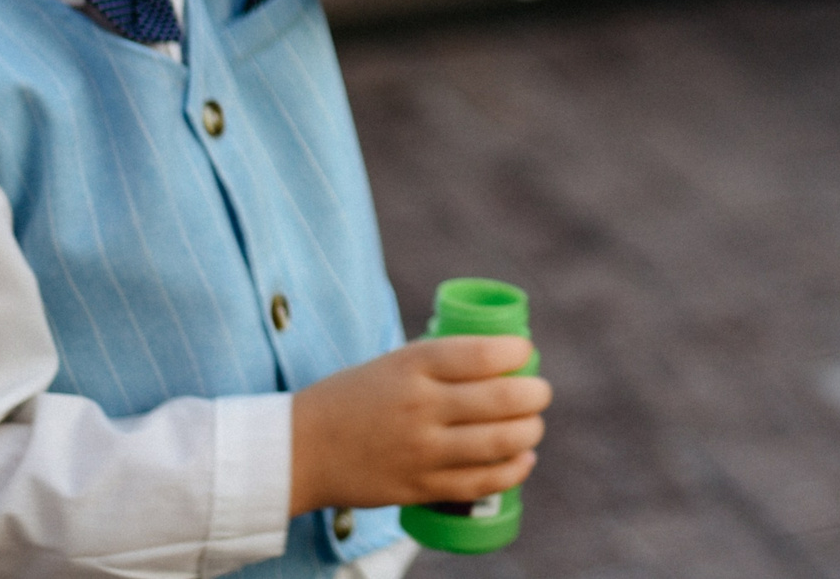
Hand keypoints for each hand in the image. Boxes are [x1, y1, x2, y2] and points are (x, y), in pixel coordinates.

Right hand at [289, 336, 548, 516]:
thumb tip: (503, 358)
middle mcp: (421, 406)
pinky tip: (523, 460)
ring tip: (532, 426)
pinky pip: (480, 483)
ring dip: (530, 432)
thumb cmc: (354, 397)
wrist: (299, 448)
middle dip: (536, 395)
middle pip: (503, 400)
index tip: (524, 354)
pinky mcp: (419, 486)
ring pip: (500, 443)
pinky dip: (513, 471)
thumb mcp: (395, 362)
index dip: (518, 353)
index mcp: (414, 365)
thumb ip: (443, 361)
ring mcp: (421, 450)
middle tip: (539, 393)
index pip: (485, 354)